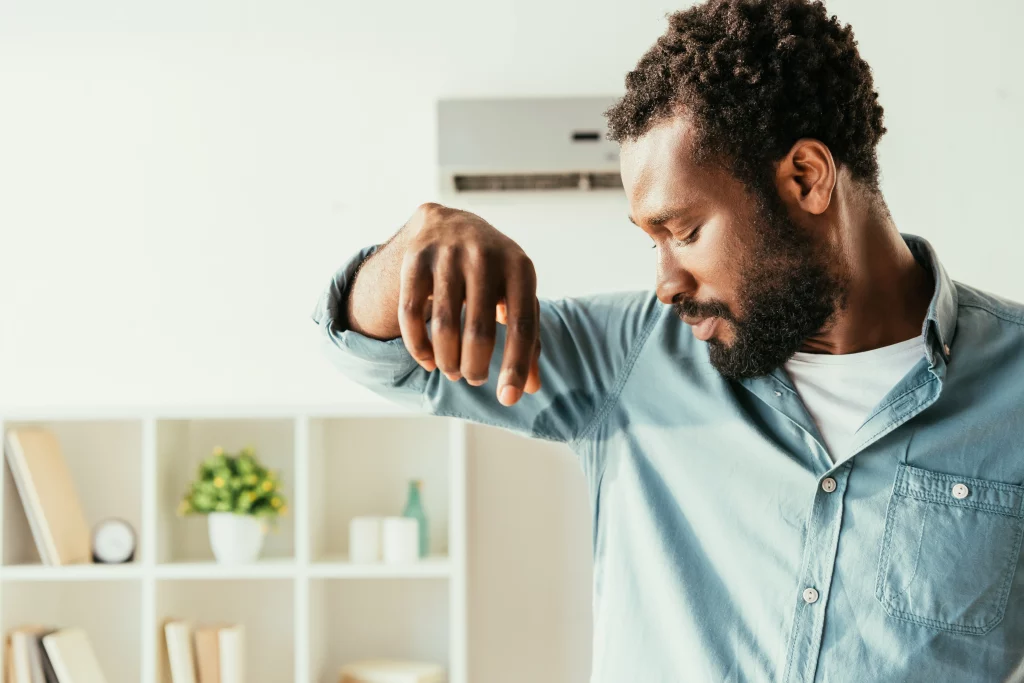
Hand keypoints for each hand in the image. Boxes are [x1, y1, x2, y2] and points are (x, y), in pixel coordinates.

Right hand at [398, 203, 541, 405]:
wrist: (450, 223)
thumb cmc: (492, 273)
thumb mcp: (517, 294)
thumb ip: (527, 338)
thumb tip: (530, 388)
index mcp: (520, 267)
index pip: (522, 326)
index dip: (515, 366)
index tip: (508, 398)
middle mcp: (485, 256)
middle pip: (479, 331)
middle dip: (475, 367)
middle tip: (473, 378)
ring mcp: (448, 255)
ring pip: (444, 326)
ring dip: (448, 361)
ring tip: (453, 371)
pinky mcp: (415, 259)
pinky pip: (411, 314)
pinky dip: (419, 346)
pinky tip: (428, 361)